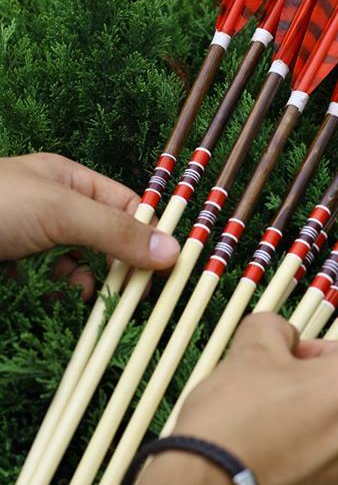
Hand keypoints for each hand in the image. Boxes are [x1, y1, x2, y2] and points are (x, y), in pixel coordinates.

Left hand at [0, 154, 179, 297]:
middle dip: (121, 267)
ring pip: (83, 269)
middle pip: (108, 242)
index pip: (127, 208)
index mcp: (70, 184)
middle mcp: (57, 212)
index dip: (149, 234)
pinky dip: (61, 297)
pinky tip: (57, 300)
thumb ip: (114, 230)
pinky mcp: (20, 274)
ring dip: (89, 286)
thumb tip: (170, 250)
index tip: (166, 265)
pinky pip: (54, 288)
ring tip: (85, 296)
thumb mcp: (58, 210)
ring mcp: (37, 244)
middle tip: (133, 291)